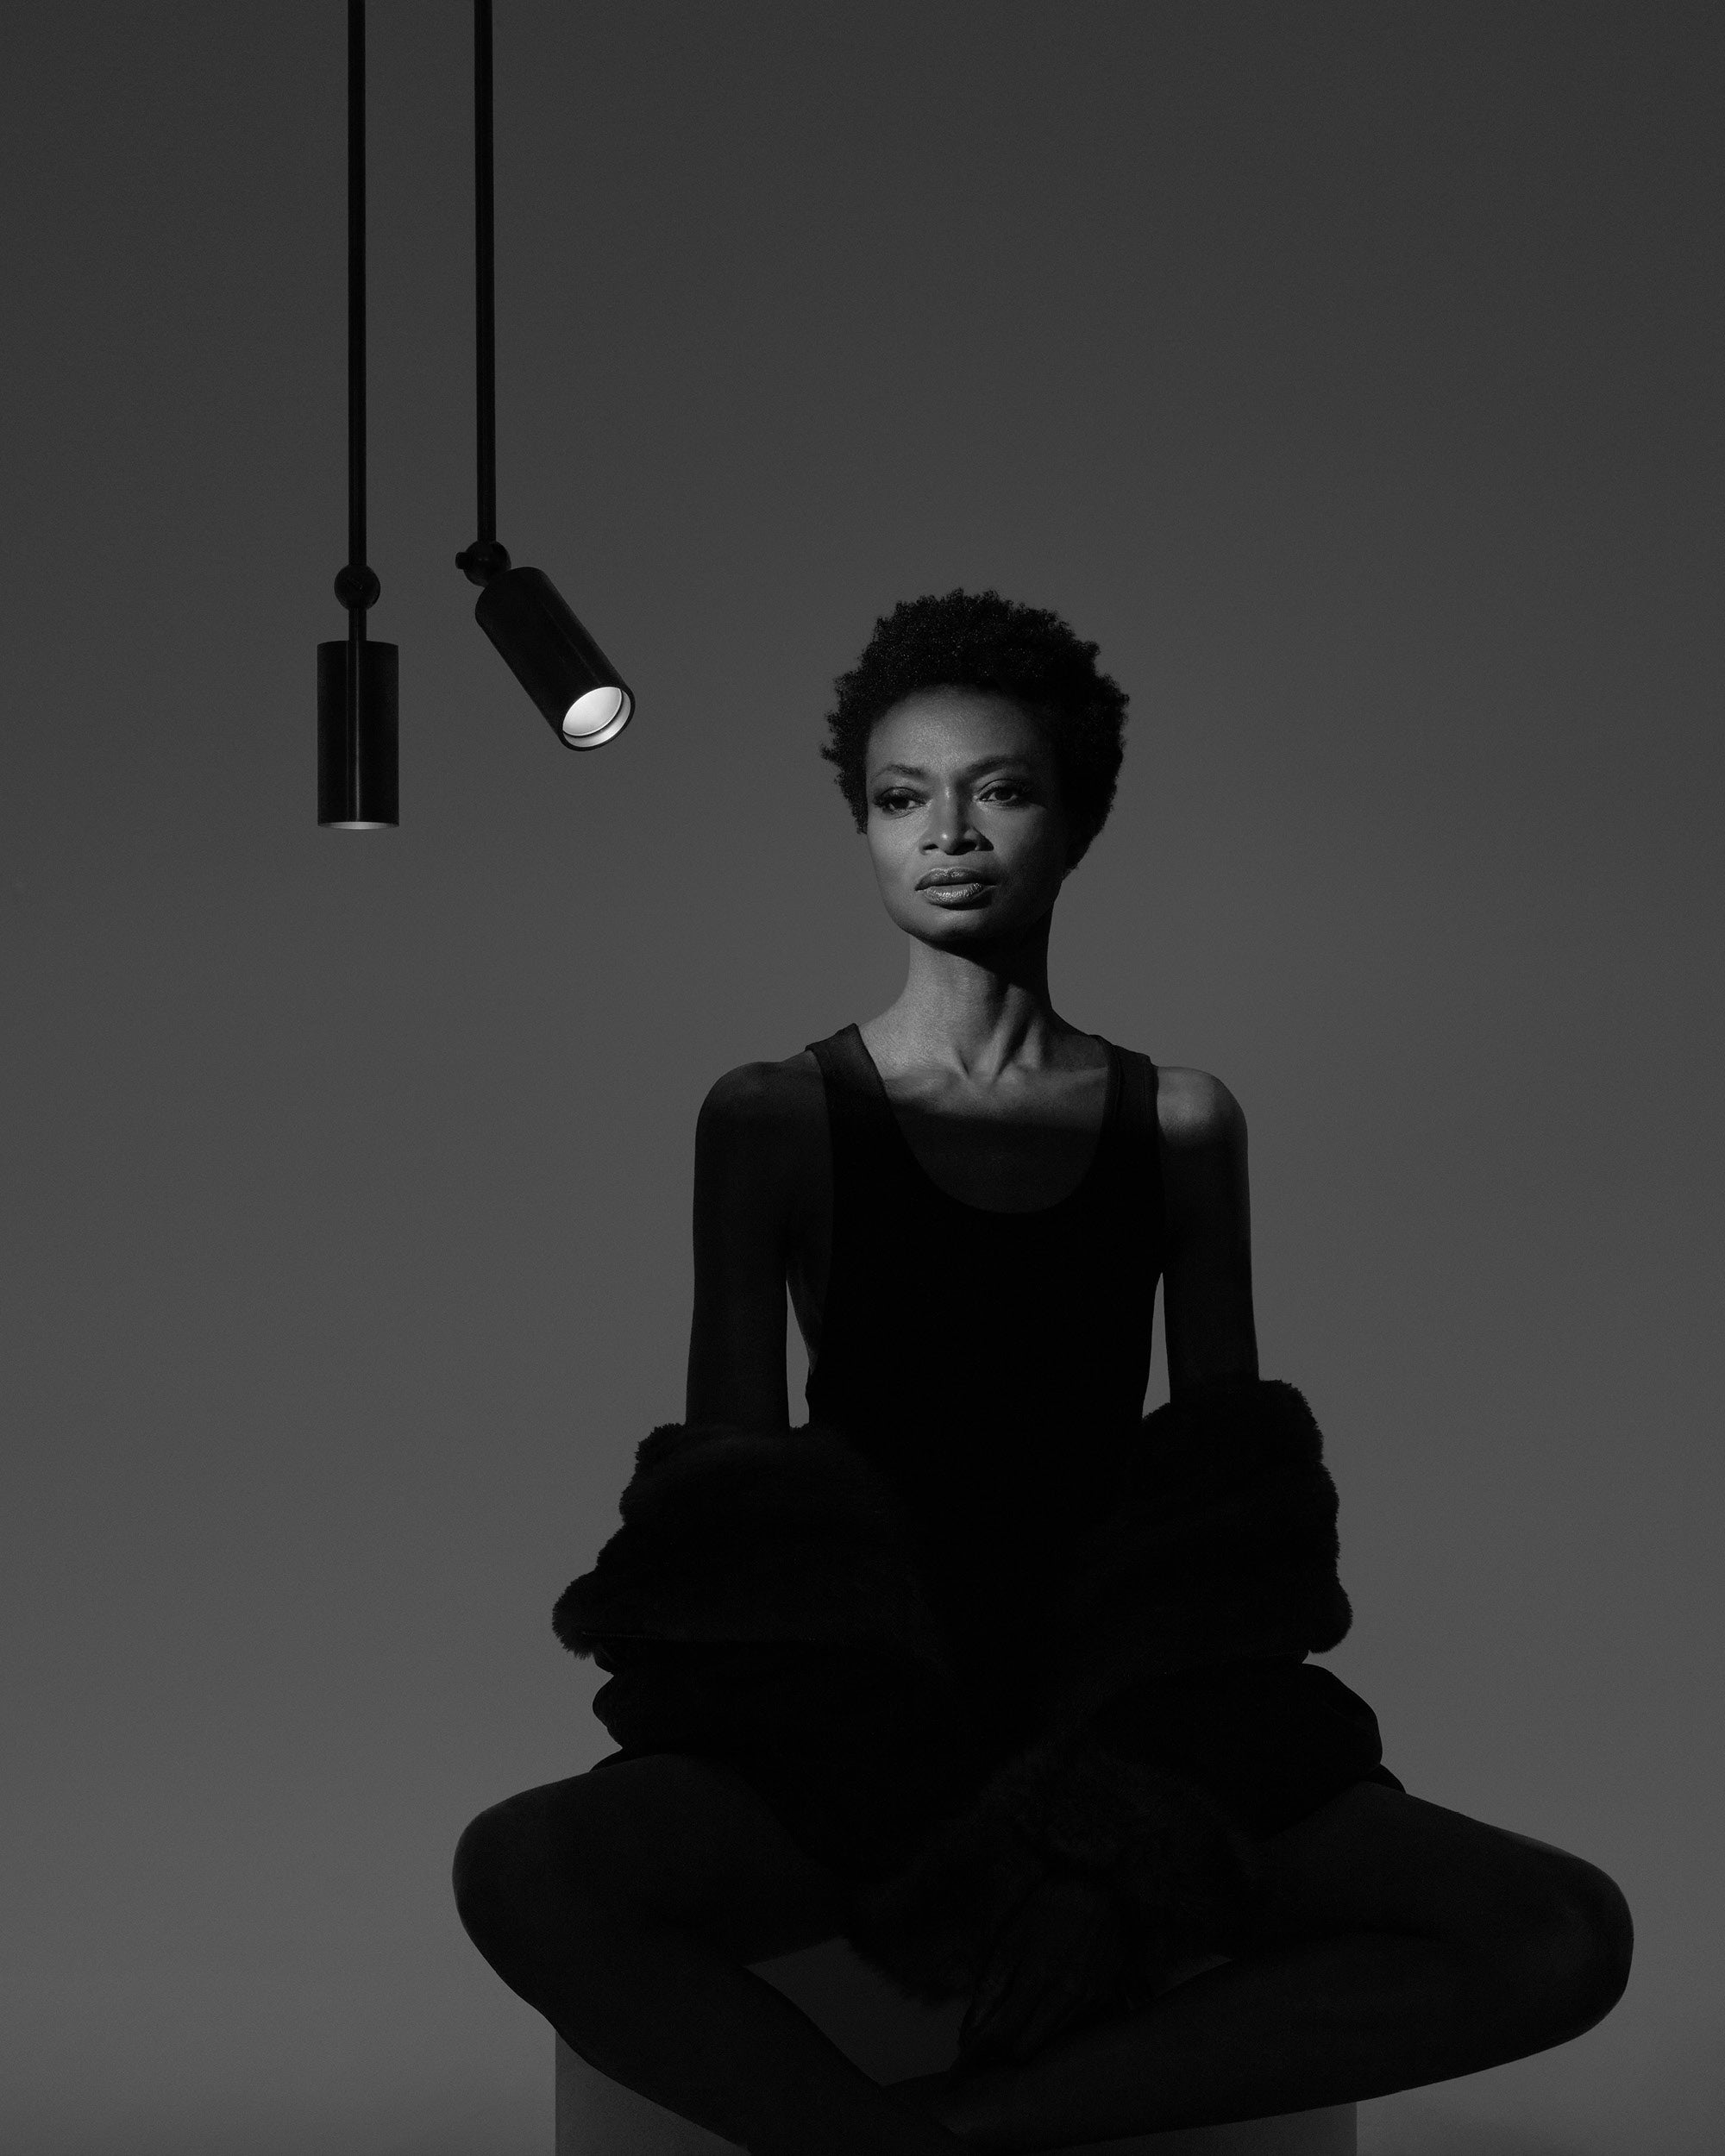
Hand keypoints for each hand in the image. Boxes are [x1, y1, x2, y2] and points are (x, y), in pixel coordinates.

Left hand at [957, 1872, 1130, 2069]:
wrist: (1099, 1888)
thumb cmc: (1051, 1906)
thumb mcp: (1013, 1935)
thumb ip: (993, 1981)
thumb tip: (974, 2022)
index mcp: (1038, 1977)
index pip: (1007, 2033)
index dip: (986, 2049)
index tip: (972, 2054)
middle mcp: (1066, 1995)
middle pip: (1031, 2046)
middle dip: (1008, 2050)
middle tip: (993, 2041)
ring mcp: (1089, 1998)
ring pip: (1053, 2039)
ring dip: (1033, 2038)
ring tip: (1018, 2024)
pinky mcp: (1105, 1996)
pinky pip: (1076, 2025)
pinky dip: (1057, 2024)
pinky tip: (1046, 2010)